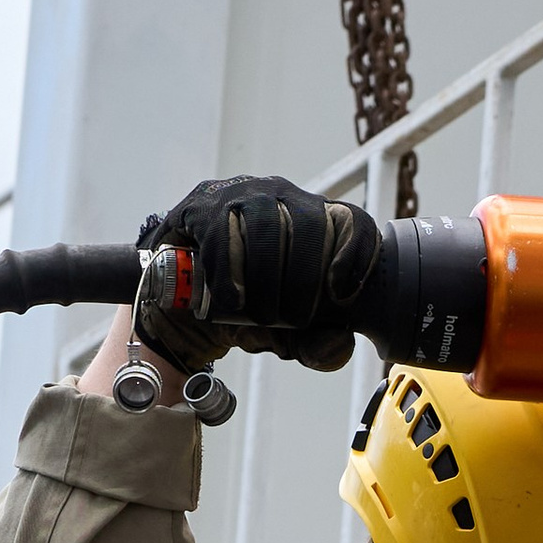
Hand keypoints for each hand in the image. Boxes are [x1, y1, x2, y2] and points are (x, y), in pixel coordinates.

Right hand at [135, 173, 384, 375]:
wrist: (186, 313)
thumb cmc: (246, 313)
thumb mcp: (287, 338)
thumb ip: (318, 348)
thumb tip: (340, 344)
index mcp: (315, 221)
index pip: (351, 220)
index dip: (357, 253)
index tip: (344, 296)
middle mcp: (283, 197)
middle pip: (309, 224)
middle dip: (304, 282)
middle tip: (293, 320)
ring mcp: (241, 195)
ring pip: (266, 224)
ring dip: (267, 278)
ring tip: (260, 315)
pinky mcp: (201, 206)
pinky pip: (221, 232)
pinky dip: (228, 271)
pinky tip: (231, 300)